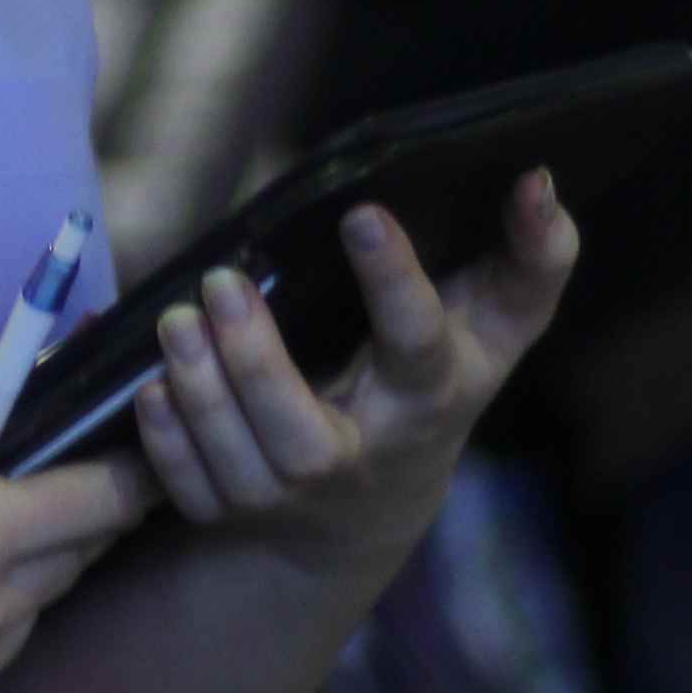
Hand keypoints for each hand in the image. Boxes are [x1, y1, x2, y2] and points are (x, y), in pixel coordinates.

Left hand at [127, 171, 579, 558]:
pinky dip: (169, 441)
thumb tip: (539, 179)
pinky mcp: (237, 514)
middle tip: (222, 281)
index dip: (397, 282)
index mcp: (429, 396)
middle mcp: (362, 456)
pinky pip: (193, 491)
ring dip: (202, 392)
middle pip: (307, 437)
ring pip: (241, 464)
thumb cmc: (436, 379)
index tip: (362, 212)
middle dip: (259, 364)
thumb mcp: (495, 327)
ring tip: (177, 319)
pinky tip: (152, 383)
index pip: (419, 342)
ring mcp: (295, 498)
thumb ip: (533, 259)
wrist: (373, 504)